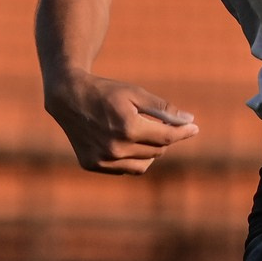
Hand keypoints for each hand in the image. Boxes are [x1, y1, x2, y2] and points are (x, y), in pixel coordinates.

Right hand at [45, 74, 198, 174]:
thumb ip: (162, 108)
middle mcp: (115, 147)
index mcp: (128, 127)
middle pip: (157, 150)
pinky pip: (125, 169)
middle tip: (160, 123)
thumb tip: (189, 121)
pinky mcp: (92, 165)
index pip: (167, 137)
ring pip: (144, 164)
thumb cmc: (105, 91)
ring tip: (142, 133)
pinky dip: (132, 158)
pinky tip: (126, 142)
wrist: (67, 97)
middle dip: (164, 137)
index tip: (194, 128)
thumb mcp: (135, 93)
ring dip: (150, 151)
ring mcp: (103, 159)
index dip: (183, 132)